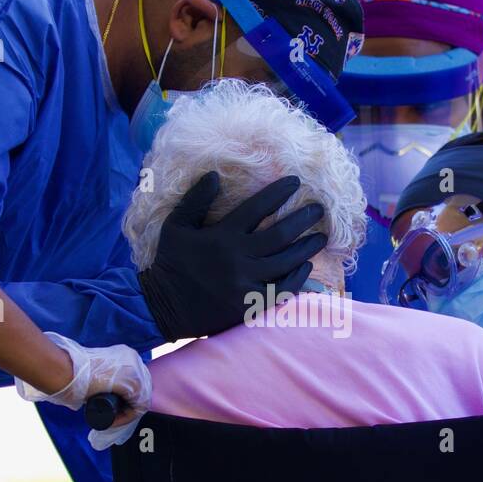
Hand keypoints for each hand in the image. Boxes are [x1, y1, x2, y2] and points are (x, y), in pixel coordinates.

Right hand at [15, 334, 151, 448]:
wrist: (67, 369)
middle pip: (140, 389)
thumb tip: (100, 389)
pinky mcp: (134, 384)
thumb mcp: (96, 370)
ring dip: (126, 413)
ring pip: (141, 399)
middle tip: (112, 415)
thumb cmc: (74, 370)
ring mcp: (137, 371)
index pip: (136, 380)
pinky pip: (138, 407)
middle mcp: (135, 359)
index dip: (126, 397)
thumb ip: (102, 376)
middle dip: (127, 405)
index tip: (113, 408)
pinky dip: (126, 417)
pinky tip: (113, 421)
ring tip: (111, 419)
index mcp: (127, 354)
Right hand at [138, 172, 326, 339]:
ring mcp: (245, 283)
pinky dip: (297, 279)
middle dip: (303, 219)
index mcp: (221, 236)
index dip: (279, 192)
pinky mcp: (249, 305)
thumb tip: (215, 174)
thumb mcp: (176, 225)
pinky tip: (306, 267)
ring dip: (306, 248)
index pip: (257, 208)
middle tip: (319, 209)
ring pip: (286, 262)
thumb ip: (195, 199)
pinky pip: (281, 291)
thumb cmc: (171, 262)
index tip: (295, 182)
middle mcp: (237, 258)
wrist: (162, 307)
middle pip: (280, 235)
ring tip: (320, 237)